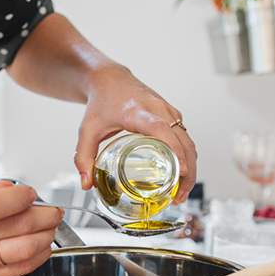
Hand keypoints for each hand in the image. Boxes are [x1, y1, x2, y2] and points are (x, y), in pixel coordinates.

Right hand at [0, 176, 62, 275]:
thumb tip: (13, 189)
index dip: (21, 197)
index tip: (31, 194)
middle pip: (16, 227)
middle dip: (45, 216)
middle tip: (53, 211)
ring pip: (23, 250)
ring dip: (46, 237)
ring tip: (50, 228)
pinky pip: (19, 269)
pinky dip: (38, 256)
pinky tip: (42, 246)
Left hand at [74, 65, 197, 202]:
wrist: (110, 78)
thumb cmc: (101, 102)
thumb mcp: (88, 130)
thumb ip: (84, 158)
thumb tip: (86, 184)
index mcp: (138, 112)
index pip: (163, 130)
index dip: (175, 151)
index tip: (181, 171)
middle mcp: (159, 110)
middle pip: (183, 141)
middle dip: (187, 171)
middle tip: (179, 196)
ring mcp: (169, 112)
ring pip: (189, 142)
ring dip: (190, 168)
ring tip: (181, 193)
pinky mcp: (173, 116)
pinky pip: (186, 139)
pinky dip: (188, 158)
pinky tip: (181, 177)